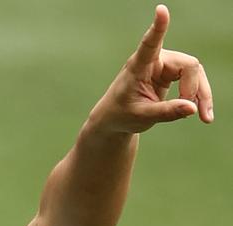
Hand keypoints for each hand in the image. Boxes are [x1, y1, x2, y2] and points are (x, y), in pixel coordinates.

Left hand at [90, 4, 213, 133]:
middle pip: (188, 65)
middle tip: (194, 114)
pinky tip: (202, 114)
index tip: (161, 10)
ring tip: (205, 117)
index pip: (149, 44)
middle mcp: (154, 60)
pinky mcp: (172, 73)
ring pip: (195, 72)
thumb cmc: (122, 115)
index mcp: (138, 66)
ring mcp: (165, 65)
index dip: (158, 27)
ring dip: (201, 94)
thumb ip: (166, 112)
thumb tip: (192, 108)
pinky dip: (199, 96)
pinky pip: (194, 80)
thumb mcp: (142, 117)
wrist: (116, 118)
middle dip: (194, 89)